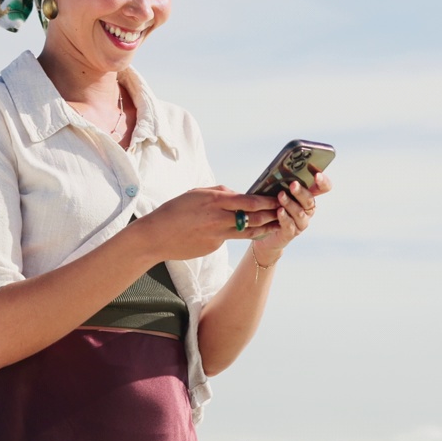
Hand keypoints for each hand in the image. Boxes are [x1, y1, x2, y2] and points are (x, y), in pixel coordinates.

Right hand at [133, 185, 279, 260]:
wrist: (156, 236)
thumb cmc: (175, 210)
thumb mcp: (196, 192)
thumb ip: (220, 193)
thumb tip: (238, 194)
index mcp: (215, 201)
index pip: (249, 201)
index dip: (267, 200)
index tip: (279, 198)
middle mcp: (219, 219)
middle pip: (254, 218)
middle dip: (271, 215)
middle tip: (285, 212)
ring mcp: (217, 235)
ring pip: (248, 232)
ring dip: (264, 228)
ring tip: (276, 225)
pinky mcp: (214, 247)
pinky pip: (230, 238)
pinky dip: (239, 234)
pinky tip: (245, 231)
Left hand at [250, 171, 332, 260]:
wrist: (267, 232)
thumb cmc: (273, 207)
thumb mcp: (278, 192)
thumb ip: (282, 183)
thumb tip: (278, 171)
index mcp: (308, 196)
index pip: (323, 188)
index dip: (323, 182)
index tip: (317, 175)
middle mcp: (307, 209)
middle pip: (310, 200)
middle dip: (301, 192)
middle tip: (293, 184)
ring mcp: (301, 222)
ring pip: (300, 213)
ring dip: (290, 203)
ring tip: (281, 196)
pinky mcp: (291, 232)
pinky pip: (290, 225)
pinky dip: (284, 217)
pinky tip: (279, 211)